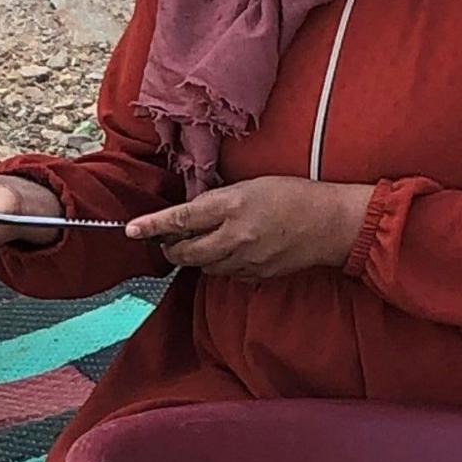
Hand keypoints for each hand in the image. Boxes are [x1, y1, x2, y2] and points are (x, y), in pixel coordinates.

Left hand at [123, 178, 371, 280]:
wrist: (330, 224)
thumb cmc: (294, 194)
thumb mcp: (252, 185)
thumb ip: (219, 200)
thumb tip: (193, 210)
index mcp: (232, 206)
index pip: (181, 219)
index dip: (152, 226)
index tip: (130, 230)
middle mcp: (235, 236)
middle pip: (186, 252)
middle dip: (171, 247)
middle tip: (168, 239)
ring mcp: (246, 260)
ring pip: (204, 266)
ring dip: (196, 256)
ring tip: (204, 241)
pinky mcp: (257, 275)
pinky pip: (227, 275)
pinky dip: (220, 265)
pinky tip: (230, 251)